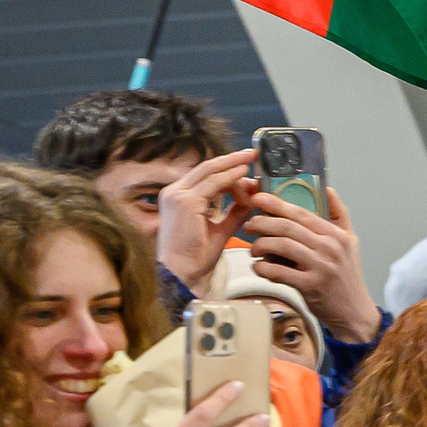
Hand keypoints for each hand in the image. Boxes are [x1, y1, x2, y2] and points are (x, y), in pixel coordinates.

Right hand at [155, 149, 258, 294]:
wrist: (182, 273)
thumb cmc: (196, 256)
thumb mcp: (220, 228)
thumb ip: (235, 211)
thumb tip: (253, 198)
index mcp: (178, 198)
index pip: (204, 175)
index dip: (226, 167)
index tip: (245, 165)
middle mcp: (173, 192)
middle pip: (206, 168)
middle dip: (231, 159)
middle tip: (252, 153)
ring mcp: (177, 195)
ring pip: (210, 172)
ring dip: (234, 167)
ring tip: (252, 161)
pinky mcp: (185, 201)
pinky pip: (213, 183)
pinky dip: (231, 178)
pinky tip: (245, 175)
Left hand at [242, 188, 378, 343]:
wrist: (353, 310)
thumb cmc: (346, 275)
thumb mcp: (351, 242)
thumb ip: (340, 215)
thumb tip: (328, 189)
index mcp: (337, 235)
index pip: (302, 213)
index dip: (277, 204)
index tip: (258, 197)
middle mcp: (330, 248)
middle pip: (288, 228)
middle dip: (262, 223)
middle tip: (249, 225)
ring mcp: (320, 267)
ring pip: (281, 246)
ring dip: (261, 245)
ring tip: (254, 248)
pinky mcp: (310, 286)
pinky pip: (278, 272)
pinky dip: (263, 268)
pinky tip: (259, 267)